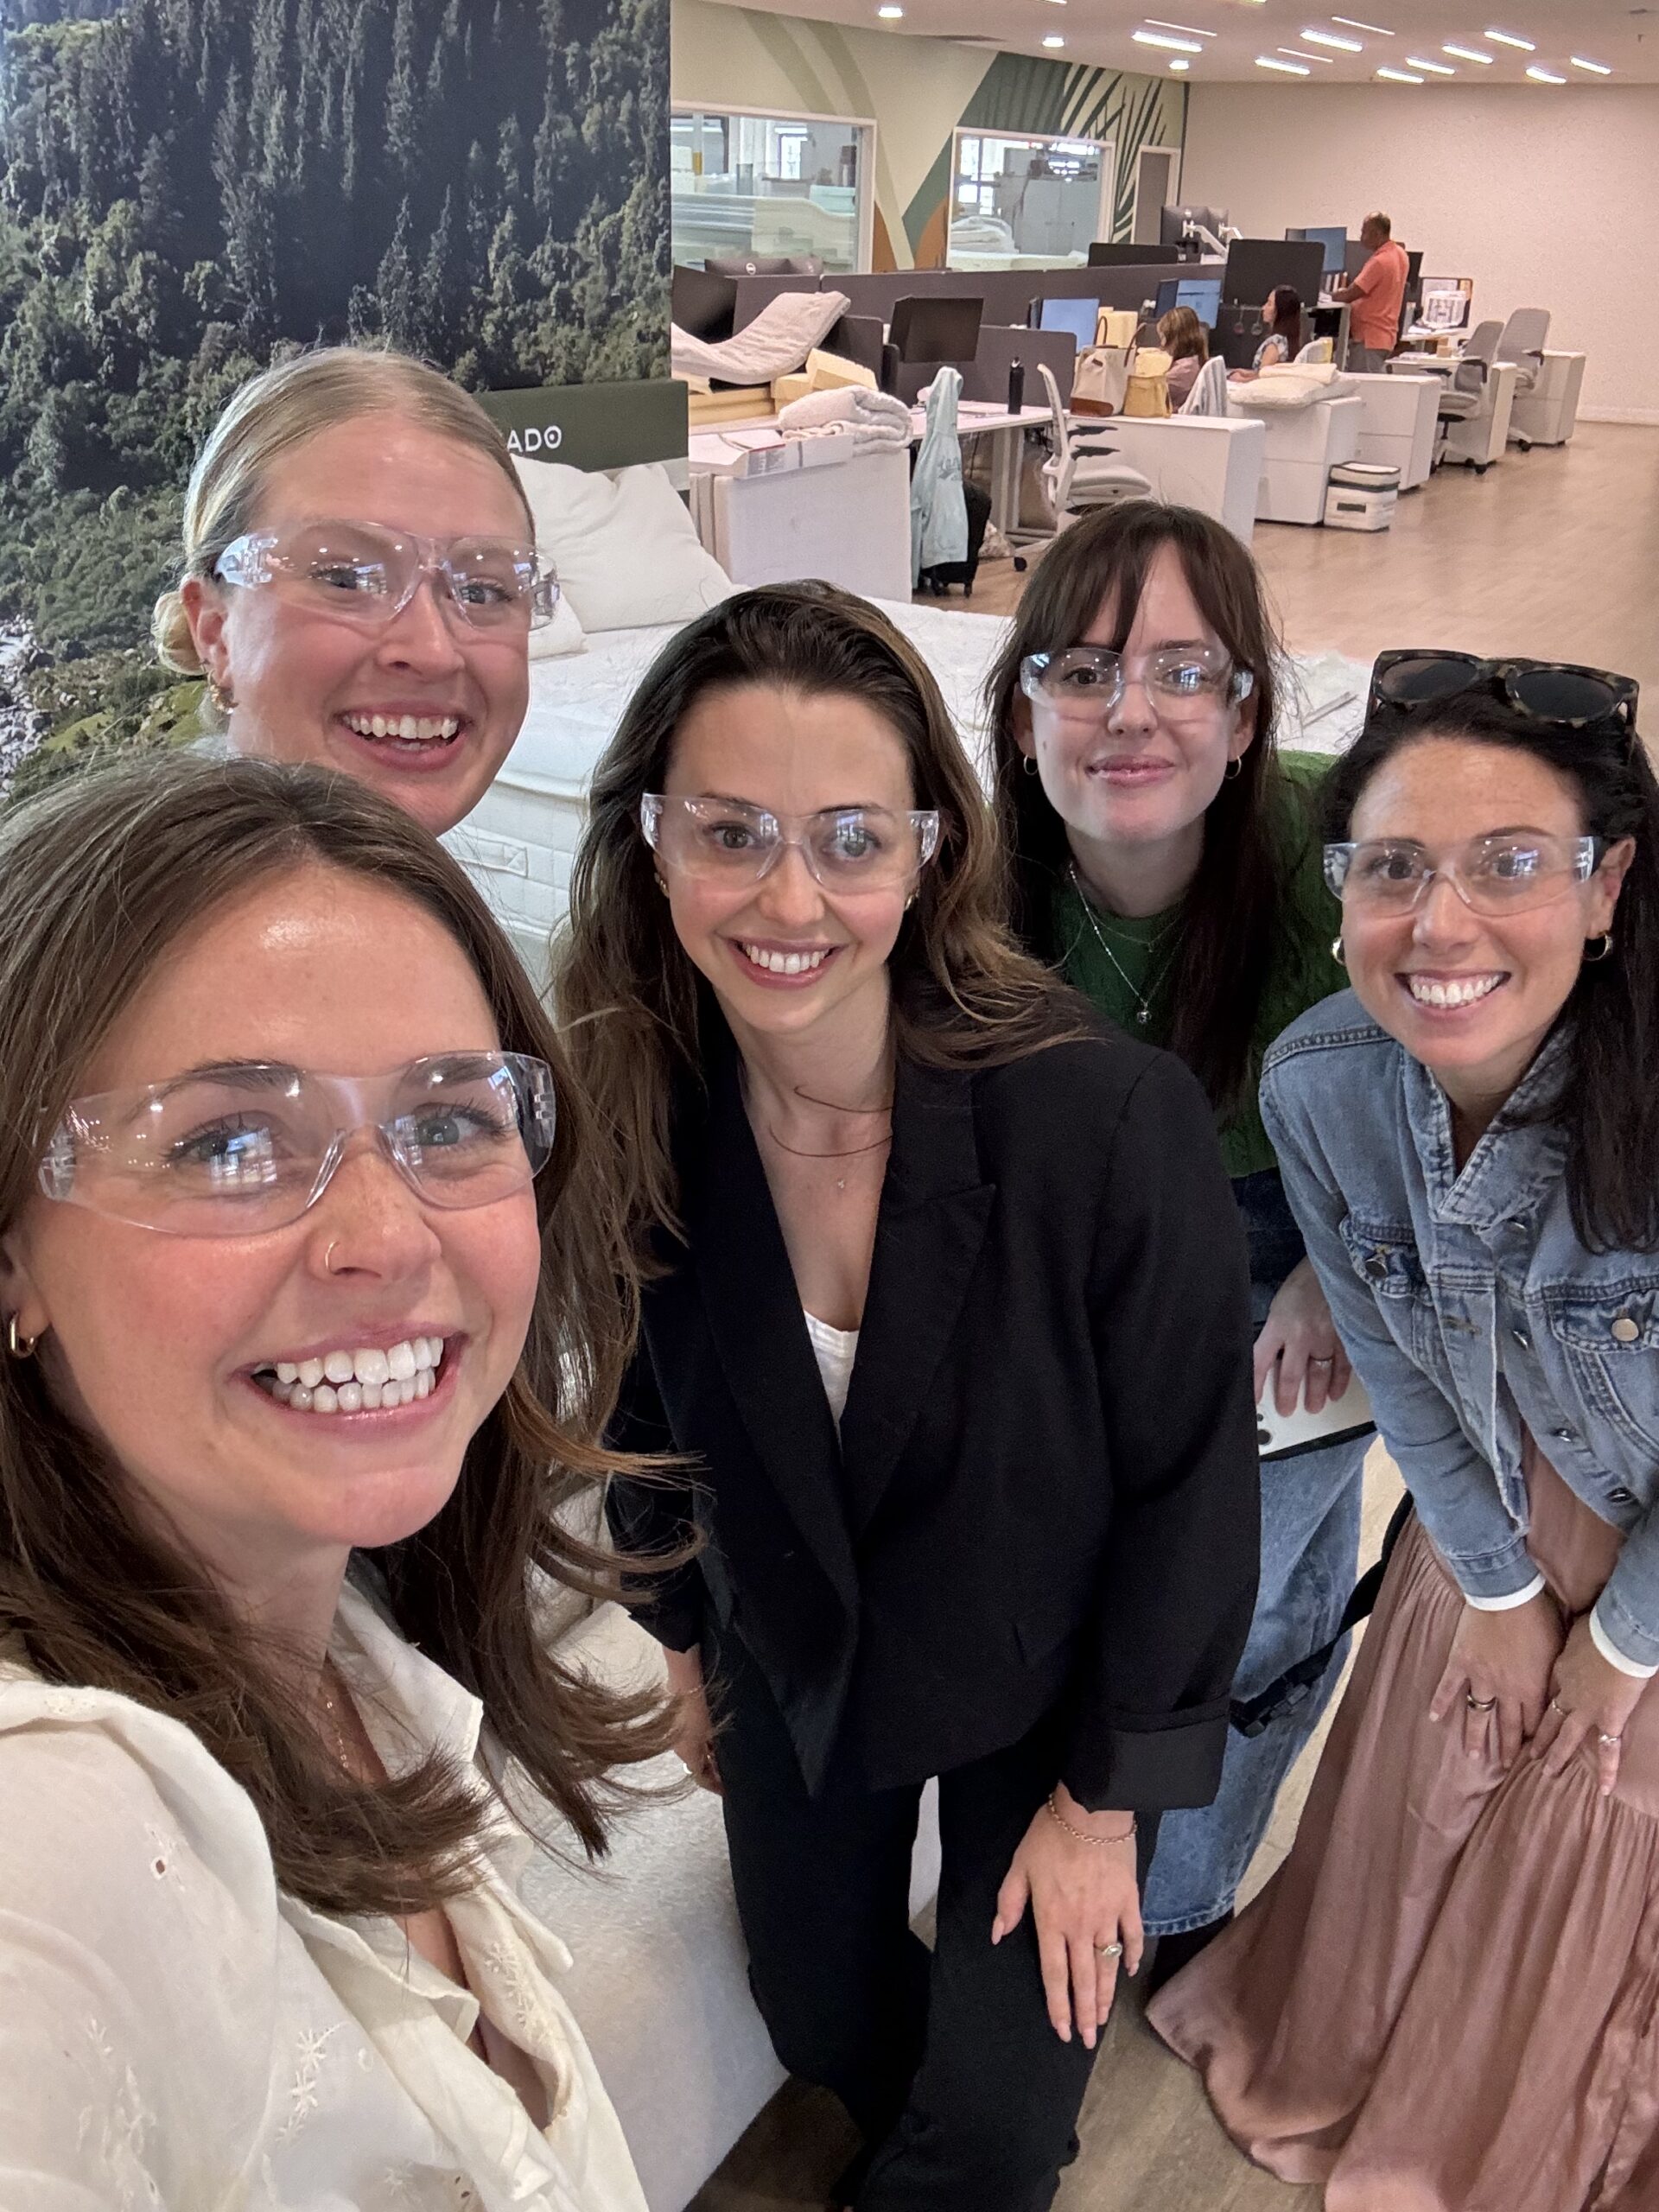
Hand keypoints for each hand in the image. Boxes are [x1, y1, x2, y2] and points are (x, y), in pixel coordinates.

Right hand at [663, 1645, 722, 1794]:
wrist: (684, 1666)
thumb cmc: (700, 1702)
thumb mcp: (712, 1731)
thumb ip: (716, 1754)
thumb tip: (721, 1768)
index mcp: (685, 1753)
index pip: (701, 1778)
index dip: (717, 1787)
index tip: (730, 1791)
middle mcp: (678, 1744)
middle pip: (698, 1763)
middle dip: (715, 1768)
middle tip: (735, 1768)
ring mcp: (676, 1727)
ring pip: (697, 1747)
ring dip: (712, 1751)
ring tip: (732, 1749)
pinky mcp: (678, 1711)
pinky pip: (695, 1733)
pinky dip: (707, 1737)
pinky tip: (720, 1730)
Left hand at [991, 1785, 1141, 2048]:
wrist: (1092, 1810)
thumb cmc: (1050, 1836)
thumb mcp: (1019, 1866)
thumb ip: (1009, 1903)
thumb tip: (998, 1935)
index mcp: (1051, 1920)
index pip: (1055, 1974)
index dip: (1058, 2006)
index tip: (1062, 2032)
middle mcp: (1081, 1926)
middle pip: (1083, 1979)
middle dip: (1084, 2013)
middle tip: (1088, 2040)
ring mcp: (1108, 1916)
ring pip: (1108, 1965)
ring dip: (1105, 1995)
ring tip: (1103, 2019)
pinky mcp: (1129, 1902)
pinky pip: (1133, 1936)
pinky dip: (1131, 1956)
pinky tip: (1129, 1972)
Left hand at [1253, 1256, 1351, 1417]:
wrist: (1335, 1263)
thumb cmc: (1306, 1281)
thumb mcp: (1281, 1304)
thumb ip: (1277, 1330)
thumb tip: (1272, 1355)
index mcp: (1278, 1325)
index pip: (1259, 1361)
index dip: (1255, 1383)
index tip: (1253, 1399)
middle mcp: (1299, 1335)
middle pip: (1290, 1375)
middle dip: (1288, 1396)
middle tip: (1287, 1410)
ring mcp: (1324, 1338)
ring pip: (1318, 1375)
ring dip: (1315, 1394)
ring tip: (1313, 1407)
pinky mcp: (1346, 1337)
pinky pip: (1343, 1366)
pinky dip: (1339, 1382)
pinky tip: (1335, 1393)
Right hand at [1428, 1591, 1563, 1766]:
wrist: (1506, 1593)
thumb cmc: (1538, 1616)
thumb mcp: (1555, 1650)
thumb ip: (1550, 1676)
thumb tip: (1554, 1690)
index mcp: (1532, 1688)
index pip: (1534, 1721)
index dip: (1534, 1737)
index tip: (1533, 1752)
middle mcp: (1505, 1690)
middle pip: (1508, 1725)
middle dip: (1508, 1748)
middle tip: (1505, 1767)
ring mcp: (1480, 1678)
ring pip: (1478, 1714)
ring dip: (1475, 1736)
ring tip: (1473, 1756)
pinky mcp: (1459, 1662)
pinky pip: (1448, 1687)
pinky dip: (1440, 1702)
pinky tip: (1434, 1717)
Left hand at [1532, 1613, 1647, 1796]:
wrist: (1616, 1633)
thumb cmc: (1597, 1624)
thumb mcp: (1572, 1627)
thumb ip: (1567, 1638)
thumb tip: (1566, 1629)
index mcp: (1555, 1668)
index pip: (1539, 1690)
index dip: (1530, 1703)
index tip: (1521, 1713)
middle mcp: (1565, 1691)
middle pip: (1545, 1717)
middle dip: (1535, 1736)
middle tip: (1522, 1753)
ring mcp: (1585, 1708)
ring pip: (1565, 1736)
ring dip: (1555, 1755)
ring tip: (1545, 1772)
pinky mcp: (1608, 1718)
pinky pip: (1607, 1749)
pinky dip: (1608, 1770)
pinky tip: (1606, 1789)